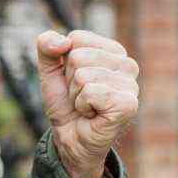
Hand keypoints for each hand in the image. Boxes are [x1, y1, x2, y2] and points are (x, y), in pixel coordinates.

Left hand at [36, 30, 138, 177]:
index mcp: (113, 51)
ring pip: (82, 76)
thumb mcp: (49, 71)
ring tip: (87, 107)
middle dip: (69, 81)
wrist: (70, 138)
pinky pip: (90, 92)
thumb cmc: (66, 104)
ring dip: (76, 96)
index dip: (65, 62)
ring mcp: (131, 84)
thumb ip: (47, 46)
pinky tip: (93, 115)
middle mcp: (128, 64)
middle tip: (80, 97)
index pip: (76, 38)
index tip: (75, 81)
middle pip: (77, 56)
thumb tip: (62, 40)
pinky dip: (83, 106)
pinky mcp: (128, 104)